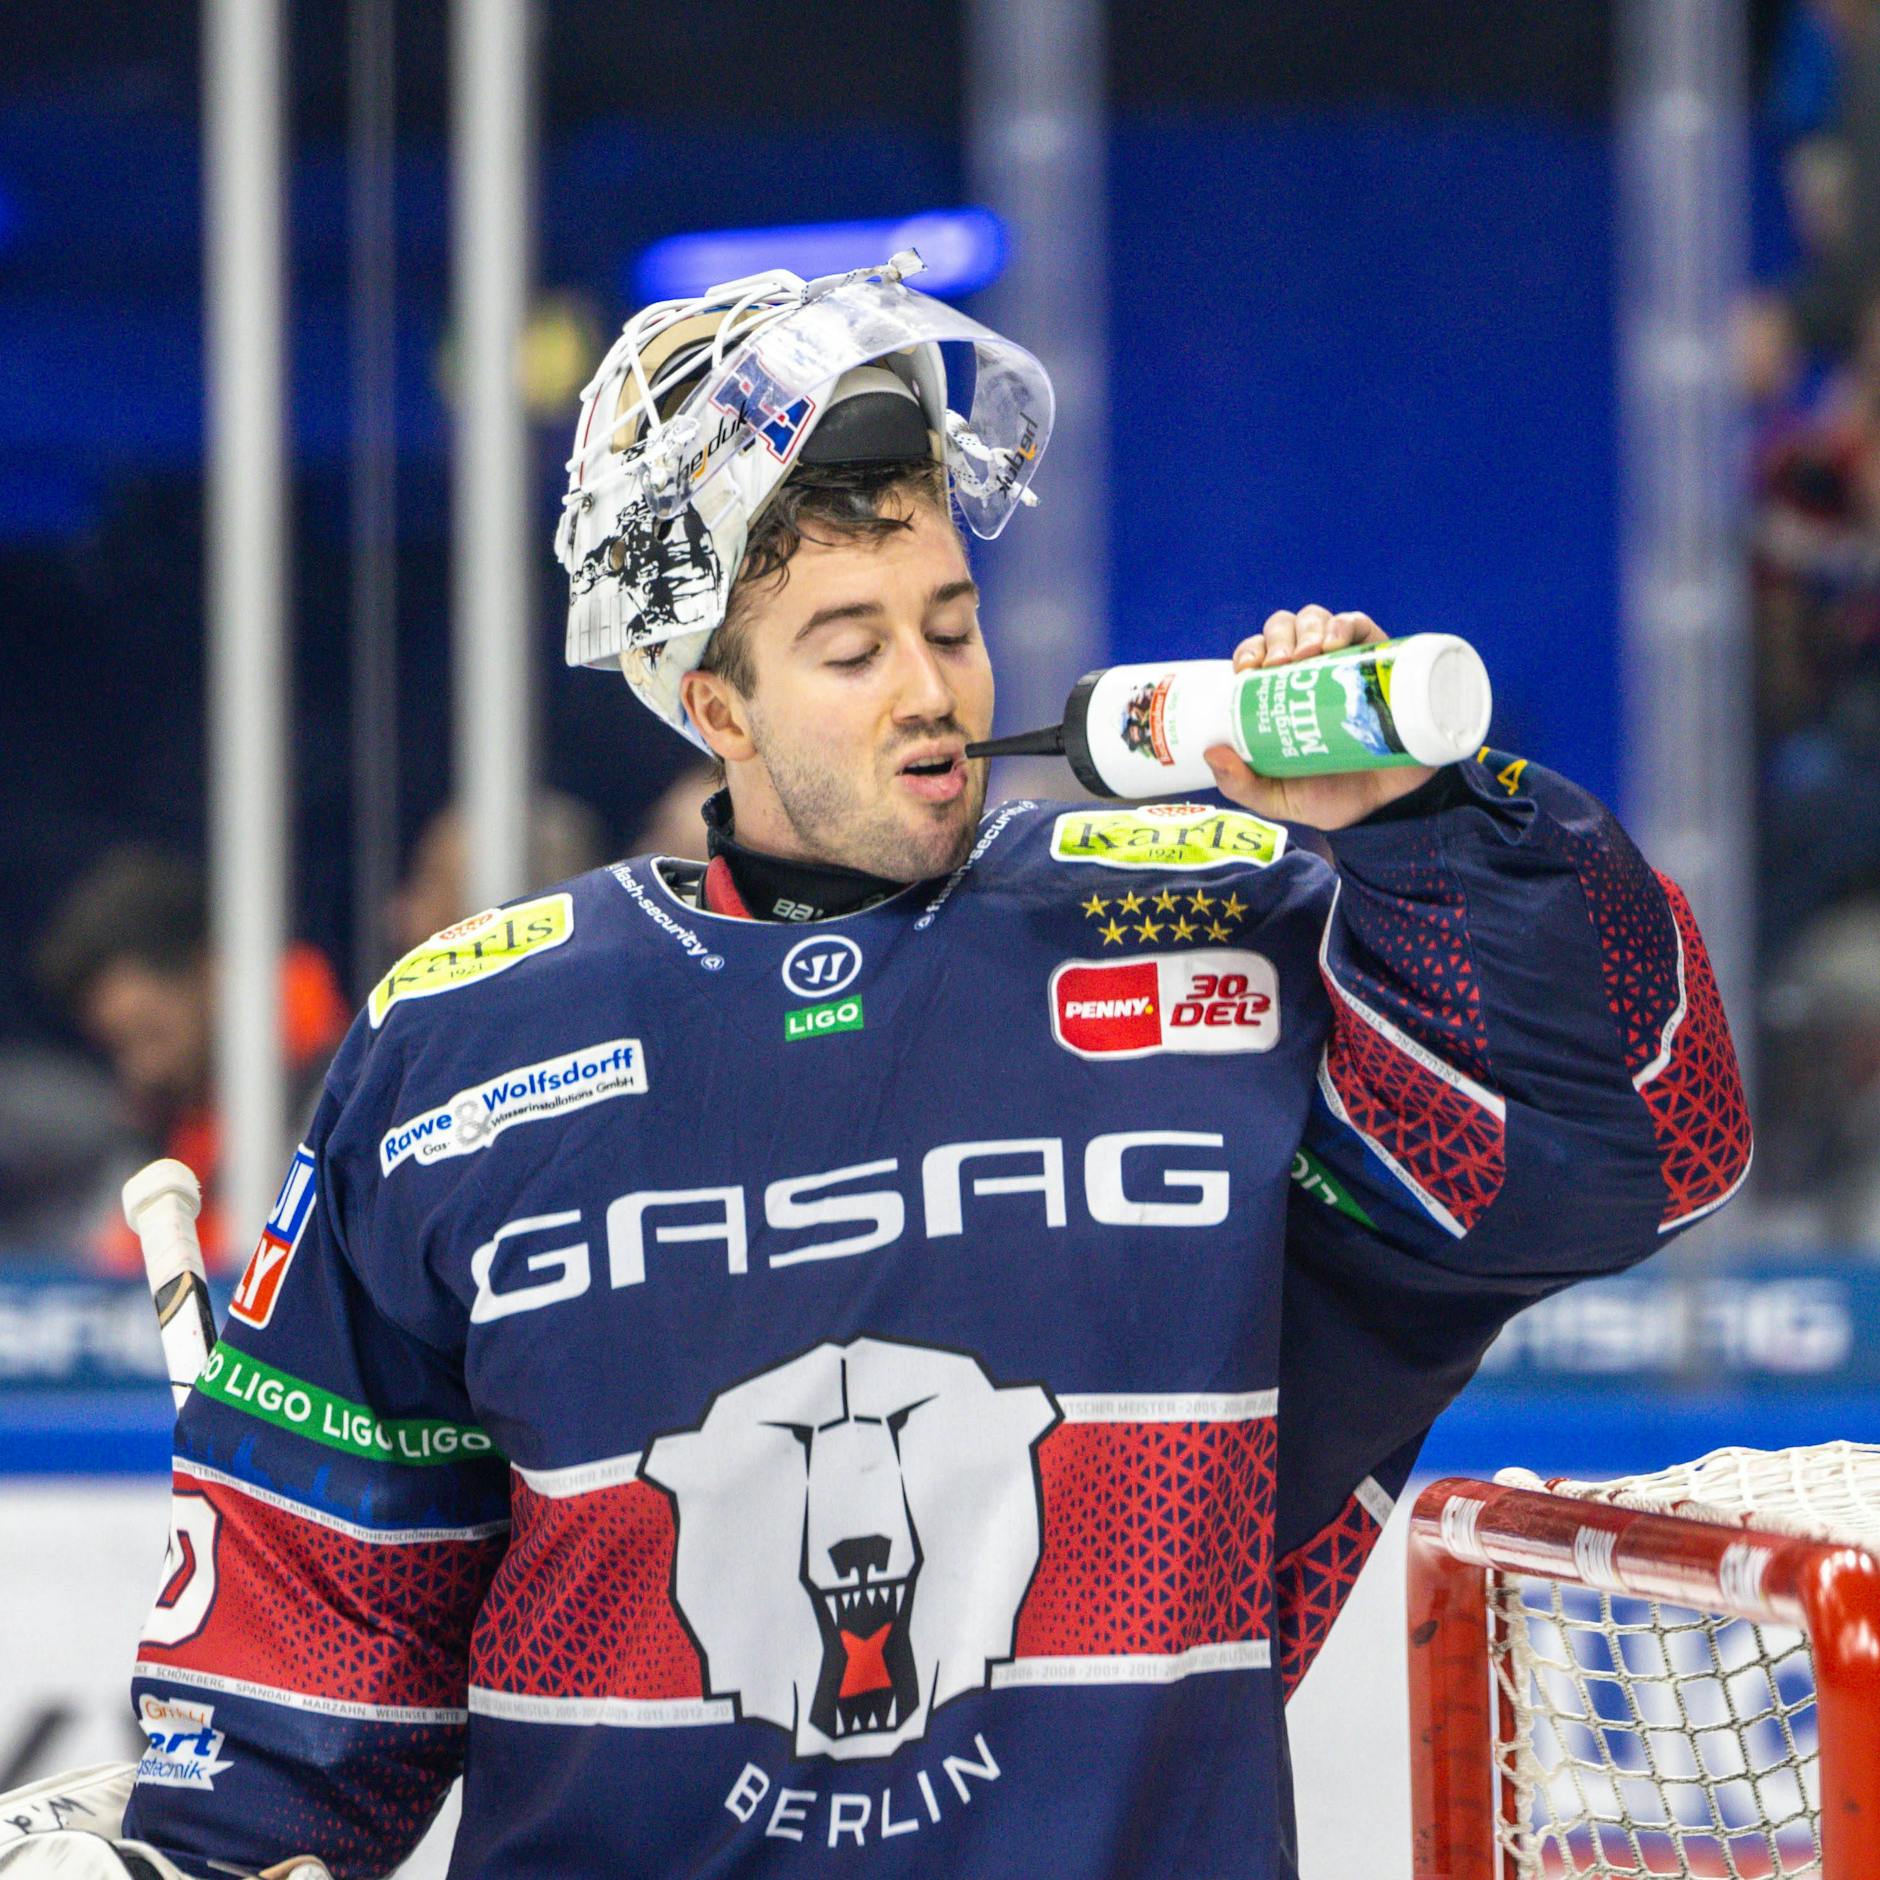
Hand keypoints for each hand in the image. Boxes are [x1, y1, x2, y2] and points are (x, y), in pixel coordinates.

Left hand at [1202, 606, 1436, 829]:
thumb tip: (1212, 753)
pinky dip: (1345, 624)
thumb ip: (1243, 786)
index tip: (1246, 671)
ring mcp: (1344, 661)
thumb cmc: (1332, 796)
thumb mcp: (1280, 799)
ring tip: (1307, 654)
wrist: (1390, 803)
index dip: (1248, 652)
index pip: (1257, 656)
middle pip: (1284, 630)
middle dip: (1275, 639)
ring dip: (1307, 628)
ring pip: (1317, 620)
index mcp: (1281, 694)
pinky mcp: (1378, 660)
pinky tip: (1336, 642)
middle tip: (1278, 665)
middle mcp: (1310, 671)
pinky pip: (1360, 624)